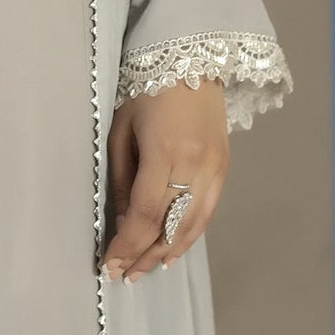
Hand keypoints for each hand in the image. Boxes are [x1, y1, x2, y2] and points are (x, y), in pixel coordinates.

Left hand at [100, 77, 228, 282]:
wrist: (191, 58)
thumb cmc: (145, 90)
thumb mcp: (121, 130)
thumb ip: (121, 179)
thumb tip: (121, 222)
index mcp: (165, 151)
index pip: (144, 214)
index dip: (126, 244)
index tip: (110, 264)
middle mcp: (195, 164)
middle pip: (169, 225)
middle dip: (143, 255)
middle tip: (123, 276)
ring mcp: (215, 167)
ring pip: (192, 225)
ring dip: (167, 252)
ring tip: (145, 271)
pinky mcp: (225, 167)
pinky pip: (207, 212)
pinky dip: (190, 235)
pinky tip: (174, 251)